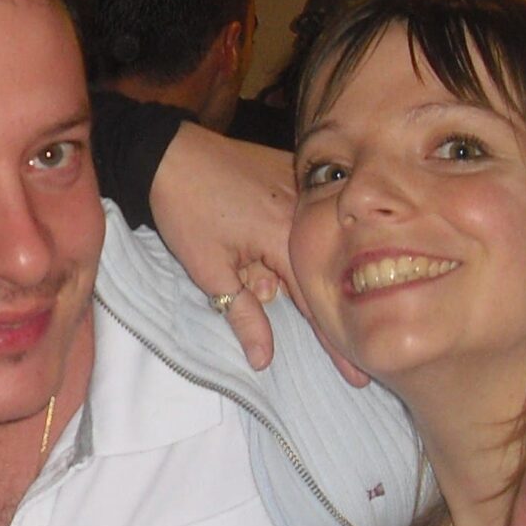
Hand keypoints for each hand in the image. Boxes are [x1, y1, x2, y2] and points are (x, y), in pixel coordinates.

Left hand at [146, 123, 324, 373]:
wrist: (166, 150)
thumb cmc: (184, 210)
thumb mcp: (208, 269)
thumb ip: (243, 314)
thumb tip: (264, 360)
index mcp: (286, 237)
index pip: (320, 303)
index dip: (336, 343)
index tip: (359, 375)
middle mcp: (306, 211)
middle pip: (320, 274)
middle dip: (309, 299)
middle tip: (298, 314)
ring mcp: (304, 187)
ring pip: (310, 246)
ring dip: (292, 265)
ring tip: (249, 255)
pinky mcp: (295, 171)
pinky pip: (303, 217)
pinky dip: (289, 236)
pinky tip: (258, 235)